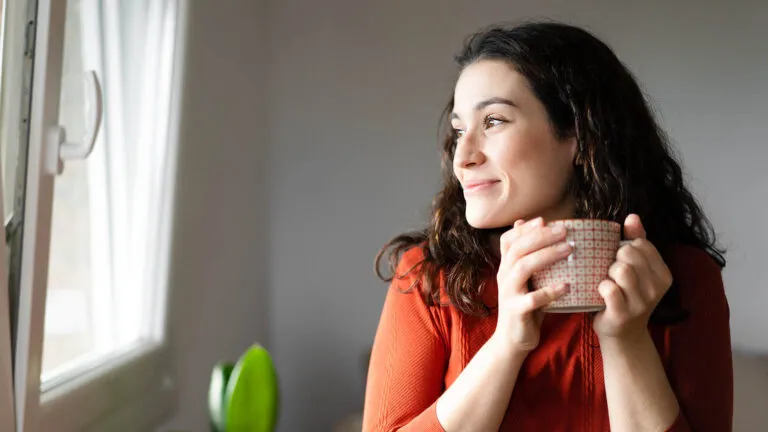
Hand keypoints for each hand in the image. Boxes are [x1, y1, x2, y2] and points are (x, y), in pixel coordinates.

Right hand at [494, 217, 573, 352]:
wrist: (512, 340)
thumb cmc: (525, 306)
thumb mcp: (524, 281)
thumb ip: (527, 258)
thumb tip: (530, 230)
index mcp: (506, 268)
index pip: (508, 241)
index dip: (524, 229)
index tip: (544, 220)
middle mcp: (504, 277)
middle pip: (518, 249)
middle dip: (541, 236)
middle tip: (565, 230)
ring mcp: (509, 294)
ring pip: (523, 268)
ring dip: (547, 256)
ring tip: (569, 250)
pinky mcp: (517, 311)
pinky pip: (533, 299)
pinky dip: (550, 291)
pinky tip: (567, 286)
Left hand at [593, 214, 673, 340]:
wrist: (621, 334)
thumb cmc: (625, 295)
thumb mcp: (635, 269)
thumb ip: (636, 241)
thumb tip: (633, 216)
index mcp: (663, 274)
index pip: (641, 244)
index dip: (624, 247)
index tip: (620, 260)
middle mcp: (657, 288)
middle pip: (629, 254)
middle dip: (614, 259)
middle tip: (611, 272)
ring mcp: (642, 303)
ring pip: (620, 269)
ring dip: (606, 273)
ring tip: (607, 281)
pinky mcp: (624, 314)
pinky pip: (609, 289)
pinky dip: (601, 287)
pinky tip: (601, 292)